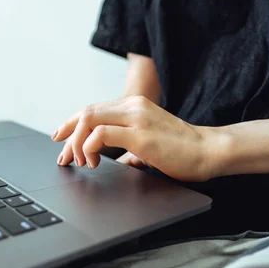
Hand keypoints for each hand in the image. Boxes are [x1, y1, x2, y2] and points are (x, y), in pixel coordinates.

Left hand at [51, 96, 225, 181]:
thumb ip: (133, 149)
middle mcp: (132, 106)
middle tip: (62, 156)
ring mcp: (136, 118)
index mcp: (134, 105)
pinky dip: (89, 148)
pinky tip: (93, 161)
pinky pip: (101, 134)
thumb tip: (123, 161)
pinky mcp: (140, 134)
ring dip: (77, 143)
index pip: (93, 109)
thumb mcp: (150, 144)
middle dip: (67, 133)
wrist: (208, 150)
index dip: (72, 123)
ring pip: (89, 119)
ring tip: (80, 162)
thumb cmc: (183, 150)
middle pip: (86, 112)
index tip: (60, 138)